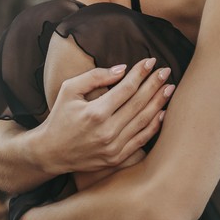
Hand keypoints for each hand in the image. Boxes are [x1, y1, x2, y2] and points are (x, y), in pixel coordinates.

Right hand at [36, 57, 172, 174]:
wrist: (51, 152)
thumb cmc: (60, 117)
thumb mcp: (69, 90)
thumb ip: (95, 77)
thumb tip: (122, 69)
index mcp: (95, 112)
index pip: (126, 89)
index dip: (140, 73)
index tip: (151, 61)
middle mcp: (107, 131)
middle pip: (139, 103)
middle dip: (155, 85)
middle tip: (166, 71)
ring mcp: (113, 147)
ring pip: (143, 121)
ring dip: (159, 103)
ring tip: (169, 88)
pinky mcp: (117, 158)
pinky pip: (141, 140)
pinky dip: (154, 126)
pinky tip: (163, 112)